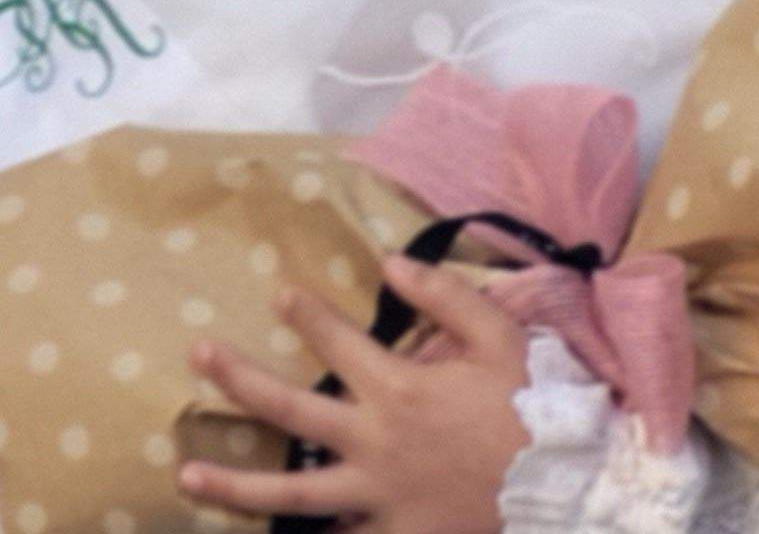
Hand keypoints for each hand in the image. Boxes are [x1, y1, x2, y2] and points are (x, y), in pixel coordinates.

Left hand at [172, 257, 533, 533]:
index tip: (280, 294)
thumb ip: (445, 297)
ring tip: (187, 476)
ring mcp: (378, 497)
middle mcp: (375, 442)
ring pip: (292, 493)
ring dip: (235, 486)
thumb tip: (389, 261)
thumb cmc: (537, 411)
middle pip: (289, 410)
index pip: (336, 341)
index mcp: (398, 388)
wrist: (571, 491)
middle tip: (198, 355)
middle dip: (238, 380)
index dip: (305, 314)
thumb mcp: (502, 339)